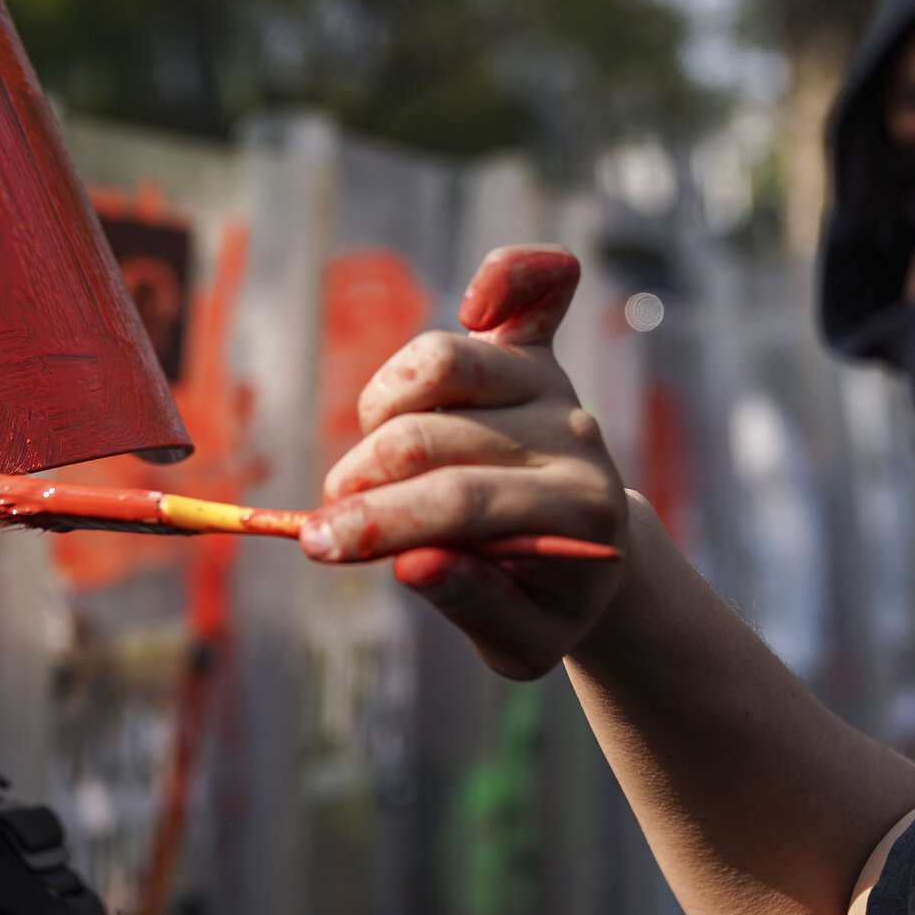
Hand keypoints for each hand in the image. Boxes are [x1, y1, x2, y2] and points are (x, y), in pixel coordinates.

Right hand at [298, 245, 629, 677]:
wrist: (598, 562)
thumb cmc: (546, 604)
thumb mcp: (520, 638)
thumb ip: (471, 601)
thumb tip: (412, 564)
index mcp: (577, 514)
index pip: (460, 502)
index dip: (378, 520)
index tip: (315, 545)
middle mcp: (572, 439)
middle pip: (434, 436)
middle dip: (360, 481)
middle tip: (327, 526)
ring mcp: (553, 389)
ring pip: (441, 363)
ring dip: (379, 408)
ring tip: (368, 464)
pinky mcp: (536, 354)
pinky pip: (532, 291)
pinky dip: (509, 275)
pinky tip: (481, 304)